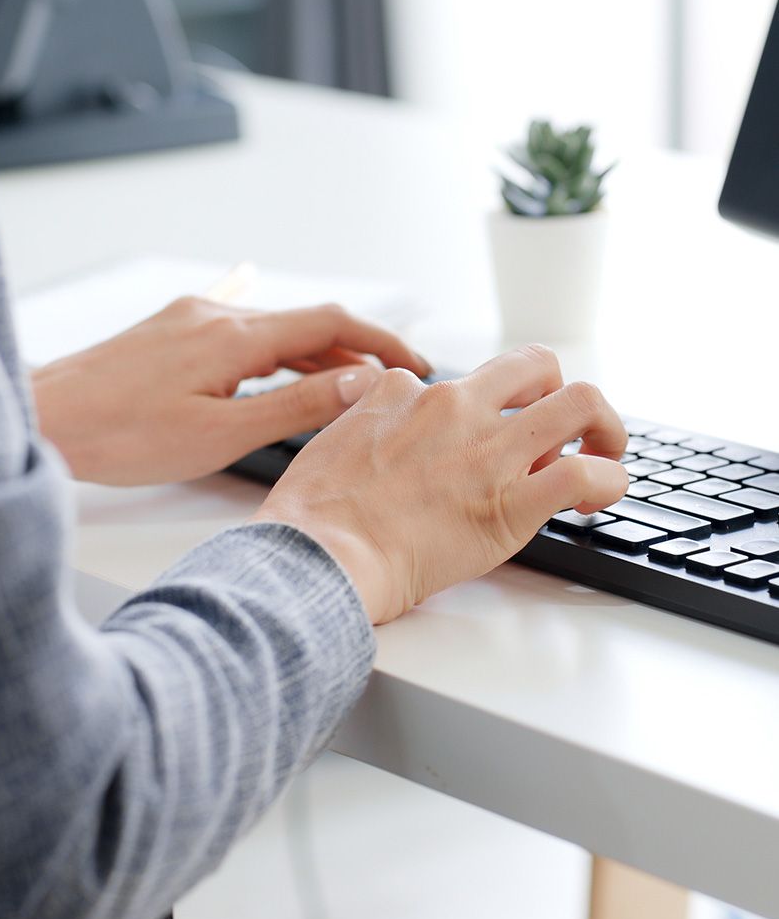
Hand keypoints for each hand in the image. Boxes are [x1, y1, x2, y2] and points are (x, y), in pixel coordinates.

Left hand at [31, 297, 430, 484]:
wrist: (46, 418)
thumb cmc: (122, 436)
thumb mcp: (221, 433)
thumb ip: (295, 405)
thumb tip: (359, 382)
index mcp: (234, 336)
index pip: (331, 322)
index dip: (381, 339)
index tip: (416, 362)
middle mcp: (216, 315)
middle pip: (306, 322)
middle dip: (355, 350)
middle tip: (389, 384)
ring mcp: (190, 319)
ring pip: (272, 330)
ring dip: (314, 354)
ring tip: (347, 385)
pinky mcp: (171, 332)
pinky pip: (240, 334)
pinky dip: (274, 353)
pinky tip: (282, 362)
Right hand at [252, 344, 628, 623]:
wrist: (318, 554)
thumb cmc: (311, 514)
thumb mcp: (327, 440)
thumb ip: (362, 421)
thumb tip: (375, 424)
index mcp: (403, 392)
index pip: (465, 381)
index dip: (480, 411)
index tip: (478, 443)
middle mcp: (453, 407)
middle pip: (535, 364)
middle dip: (555, 391)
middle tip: (556, 429)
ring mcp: (487, 450)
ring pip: (580, 401)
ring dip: (602, 425)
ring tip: (602, 451)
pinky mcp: (512, 502)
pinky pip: (588, 474)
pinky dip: (607, 482)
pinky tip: (594, 500)